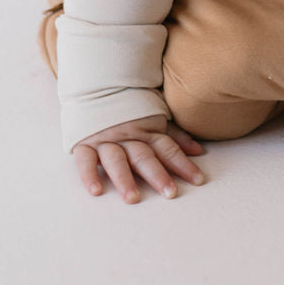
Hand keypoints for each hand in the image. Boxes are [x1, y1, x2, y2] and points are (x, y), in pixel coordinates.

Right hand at [72, 114, 206, 202]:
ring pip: (116, 160)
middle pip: (144, 157)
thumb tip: (199, 151)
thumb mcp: (155, 117)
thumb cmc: (131, 108)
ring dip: (124, 179)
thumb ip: (175, 136)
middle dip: (157, 175)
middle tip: (170, 193)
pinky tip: (96, 191)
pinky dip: (89, 175)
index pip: (168, 149)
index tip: (198, 180)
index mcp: (147, 130)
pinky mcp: (84, 143)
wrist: (96, 86)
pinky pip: (85, 160)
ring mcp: (105, 140)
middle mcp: (127, 136)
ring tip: (133, 198)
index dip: (183, 164)